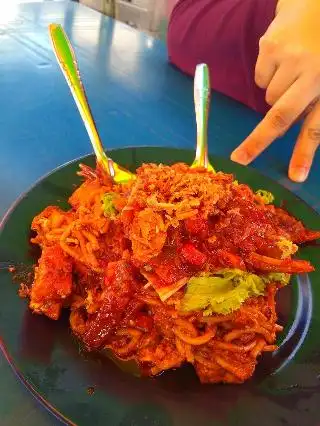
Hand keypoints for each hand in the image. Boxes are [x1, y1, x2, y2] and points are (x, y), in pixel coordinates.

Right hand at [231, 0, 319, 181]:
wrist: (317, 2)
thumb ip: (318, 104)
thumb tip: (298, 125)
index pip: (316, 126)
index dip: (304, 153)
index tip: (294, 177)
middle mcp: (312, 74)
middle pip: (279, 118)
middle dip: (257, 142)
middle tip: (239, 159)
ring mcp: (289, 60)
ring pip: (268, 97)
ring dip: (275, 94)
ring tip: (291, 72)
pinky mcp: (270, 47)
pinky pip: (260, 78)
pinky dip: (267, 75)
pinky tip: (282, 60)